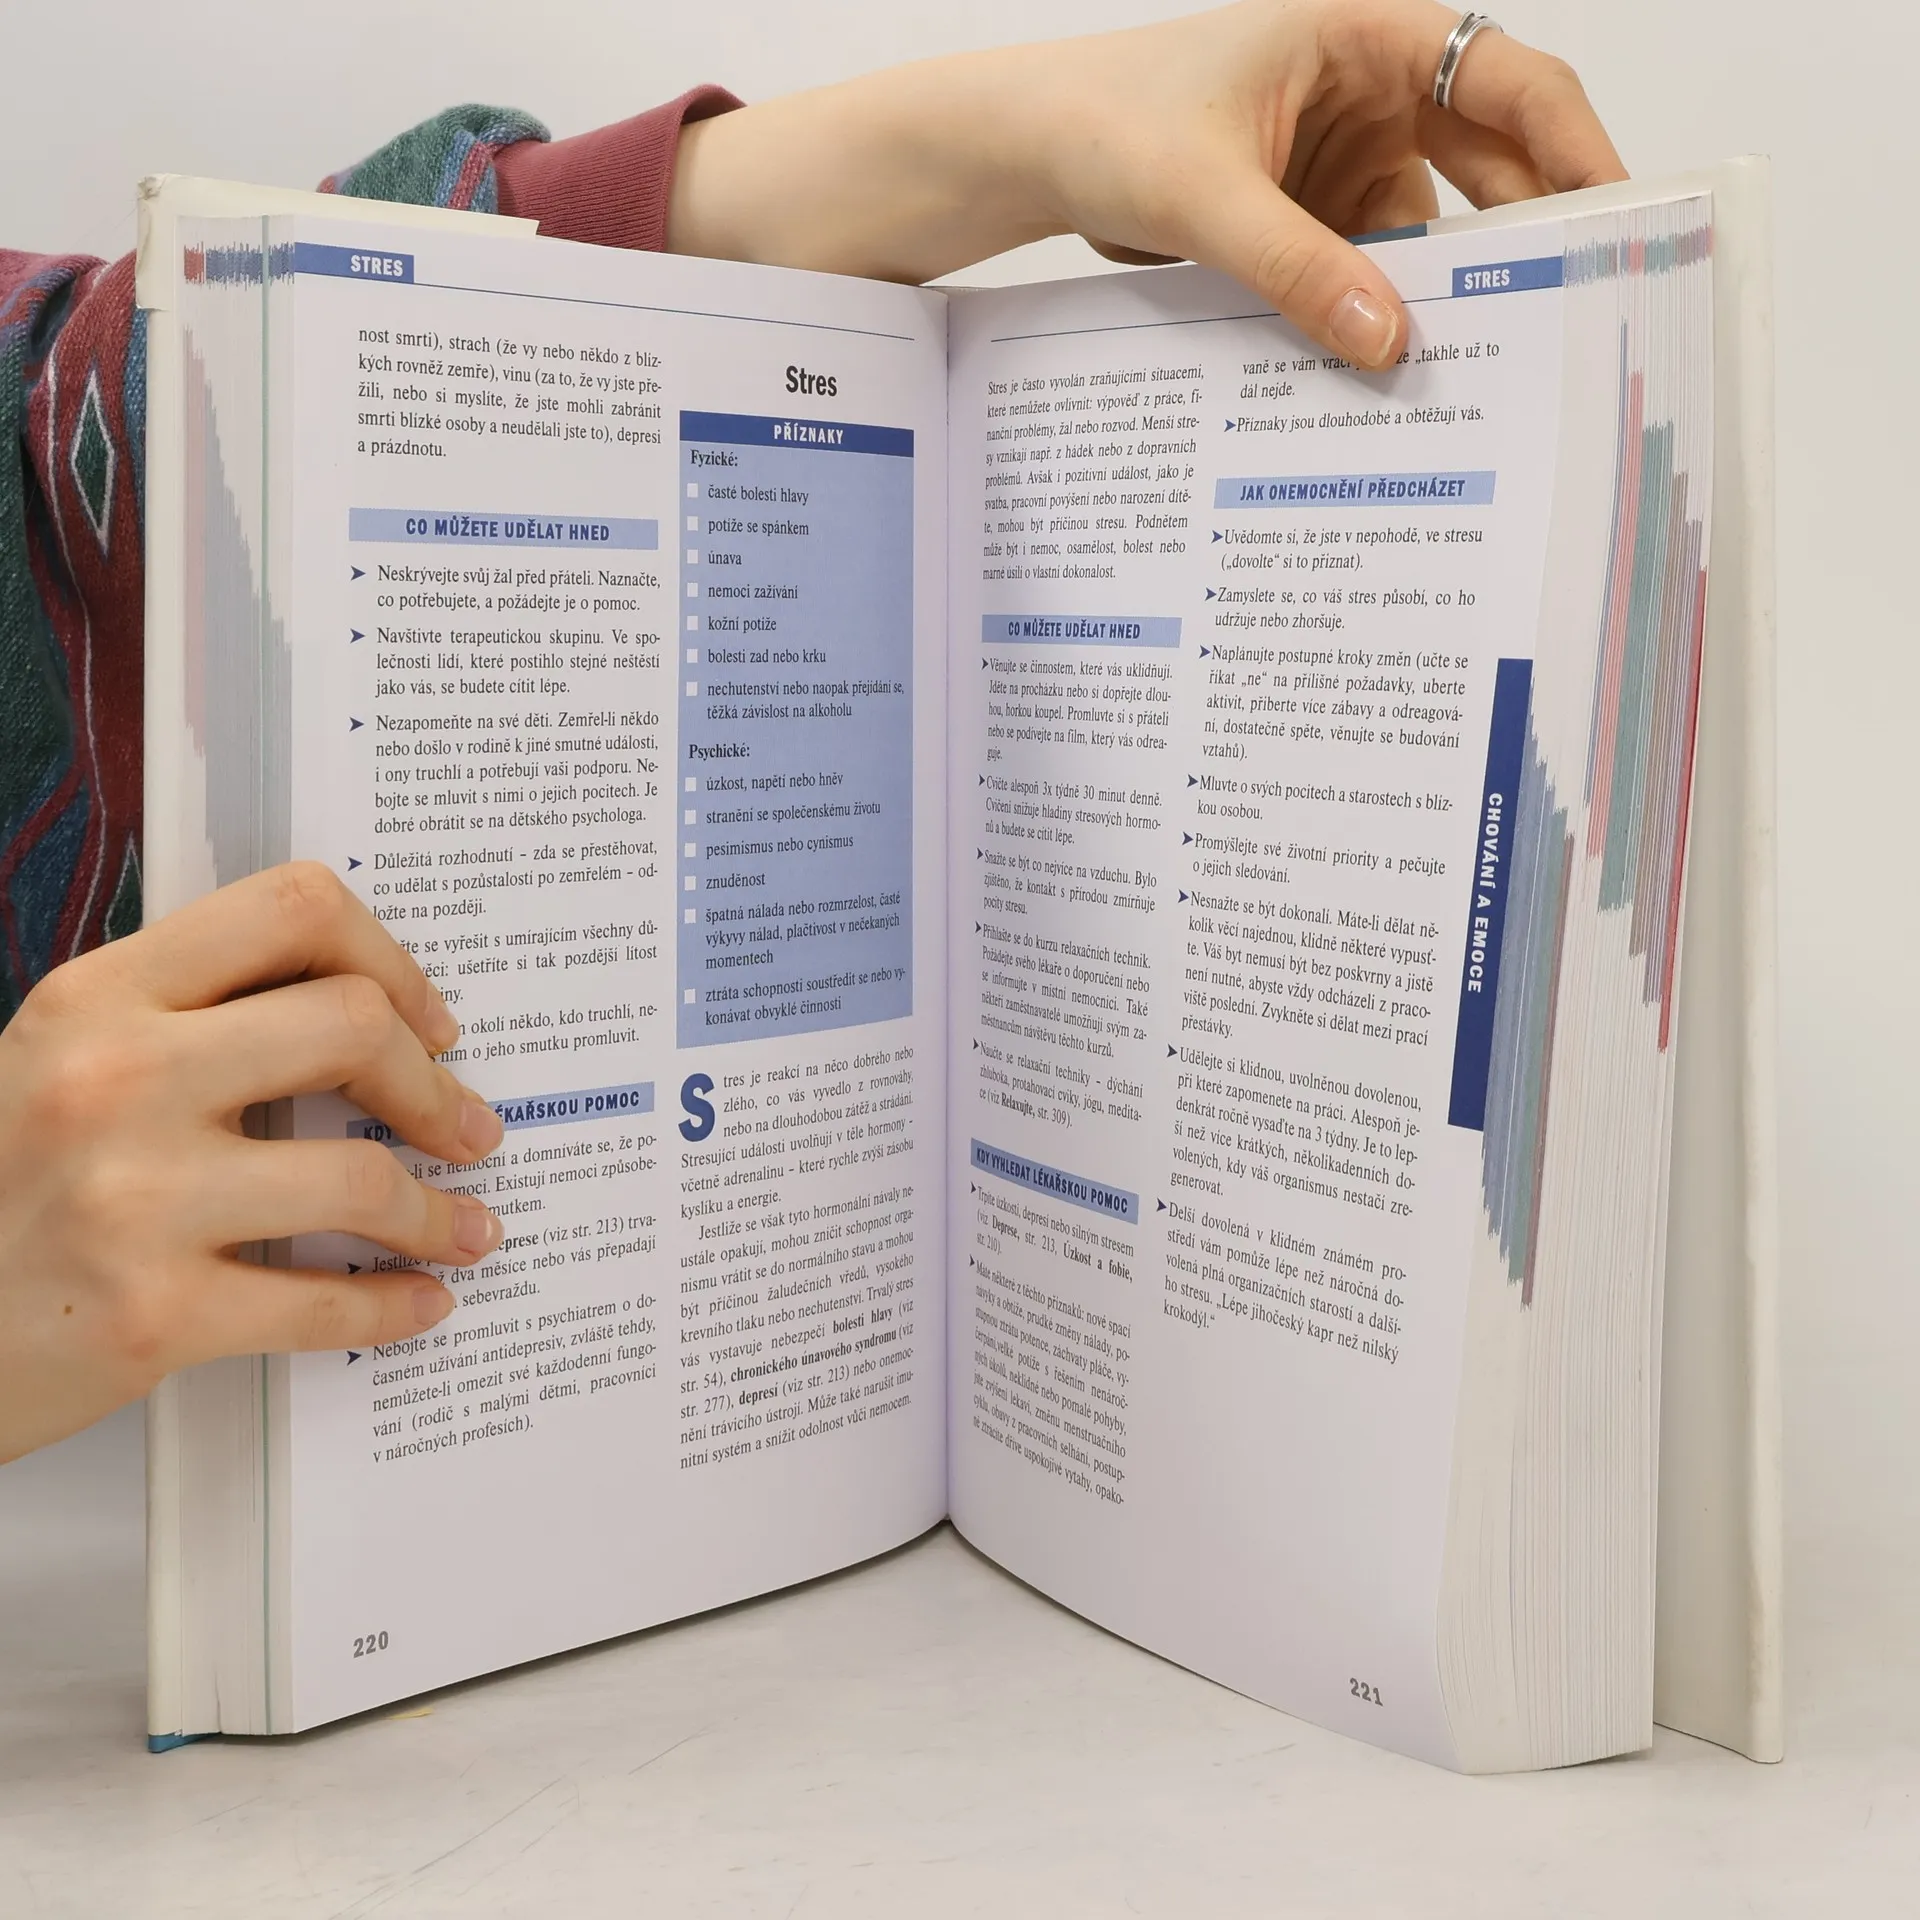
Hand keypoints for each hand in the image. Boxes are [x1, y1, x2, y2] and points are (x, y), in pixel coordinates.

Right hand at [0, 863, 504, 1462]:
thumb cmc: (2, 1188)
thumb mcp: (66, 1061)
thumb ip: (191, 1021)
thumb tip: (363, 1018)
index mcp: (101, 996)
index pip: (293, 911)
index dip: (393, 960)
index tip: (429, 1023)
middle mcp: (115, 1077)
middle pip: (352, 1023)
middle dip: (434, 1086)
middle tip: (465, 1129)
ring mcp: (133, 1197)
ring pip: (360, 1177)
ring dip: (439, 1212)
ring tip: (465, 1228)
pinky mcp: (151, 1313)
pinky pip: (322, 1302)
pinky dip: (394, 1305)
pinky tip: (421, 1301)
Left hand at [668, 0, 1624, 367]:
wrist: (1031, 154)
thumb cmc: (1107, 126)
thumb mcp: (1205, 197)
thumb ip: (1298, 269)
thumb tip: (1390, 346)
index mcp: (1366, 36)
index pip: (1508, 78)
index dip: (1575, 145)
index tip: (1617, 218)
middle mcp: (1372, 92)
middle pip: (1489, 162)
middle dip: (1529, 235)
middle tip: (1576, 318)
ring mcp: (1345, 158)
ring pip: (1433, 229)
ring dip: (1452, 292)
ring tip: (1493, 367)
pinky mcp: (1313, 217)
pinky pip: (1374, 267)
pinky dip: (1387, 313)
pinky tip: (1402, 374)